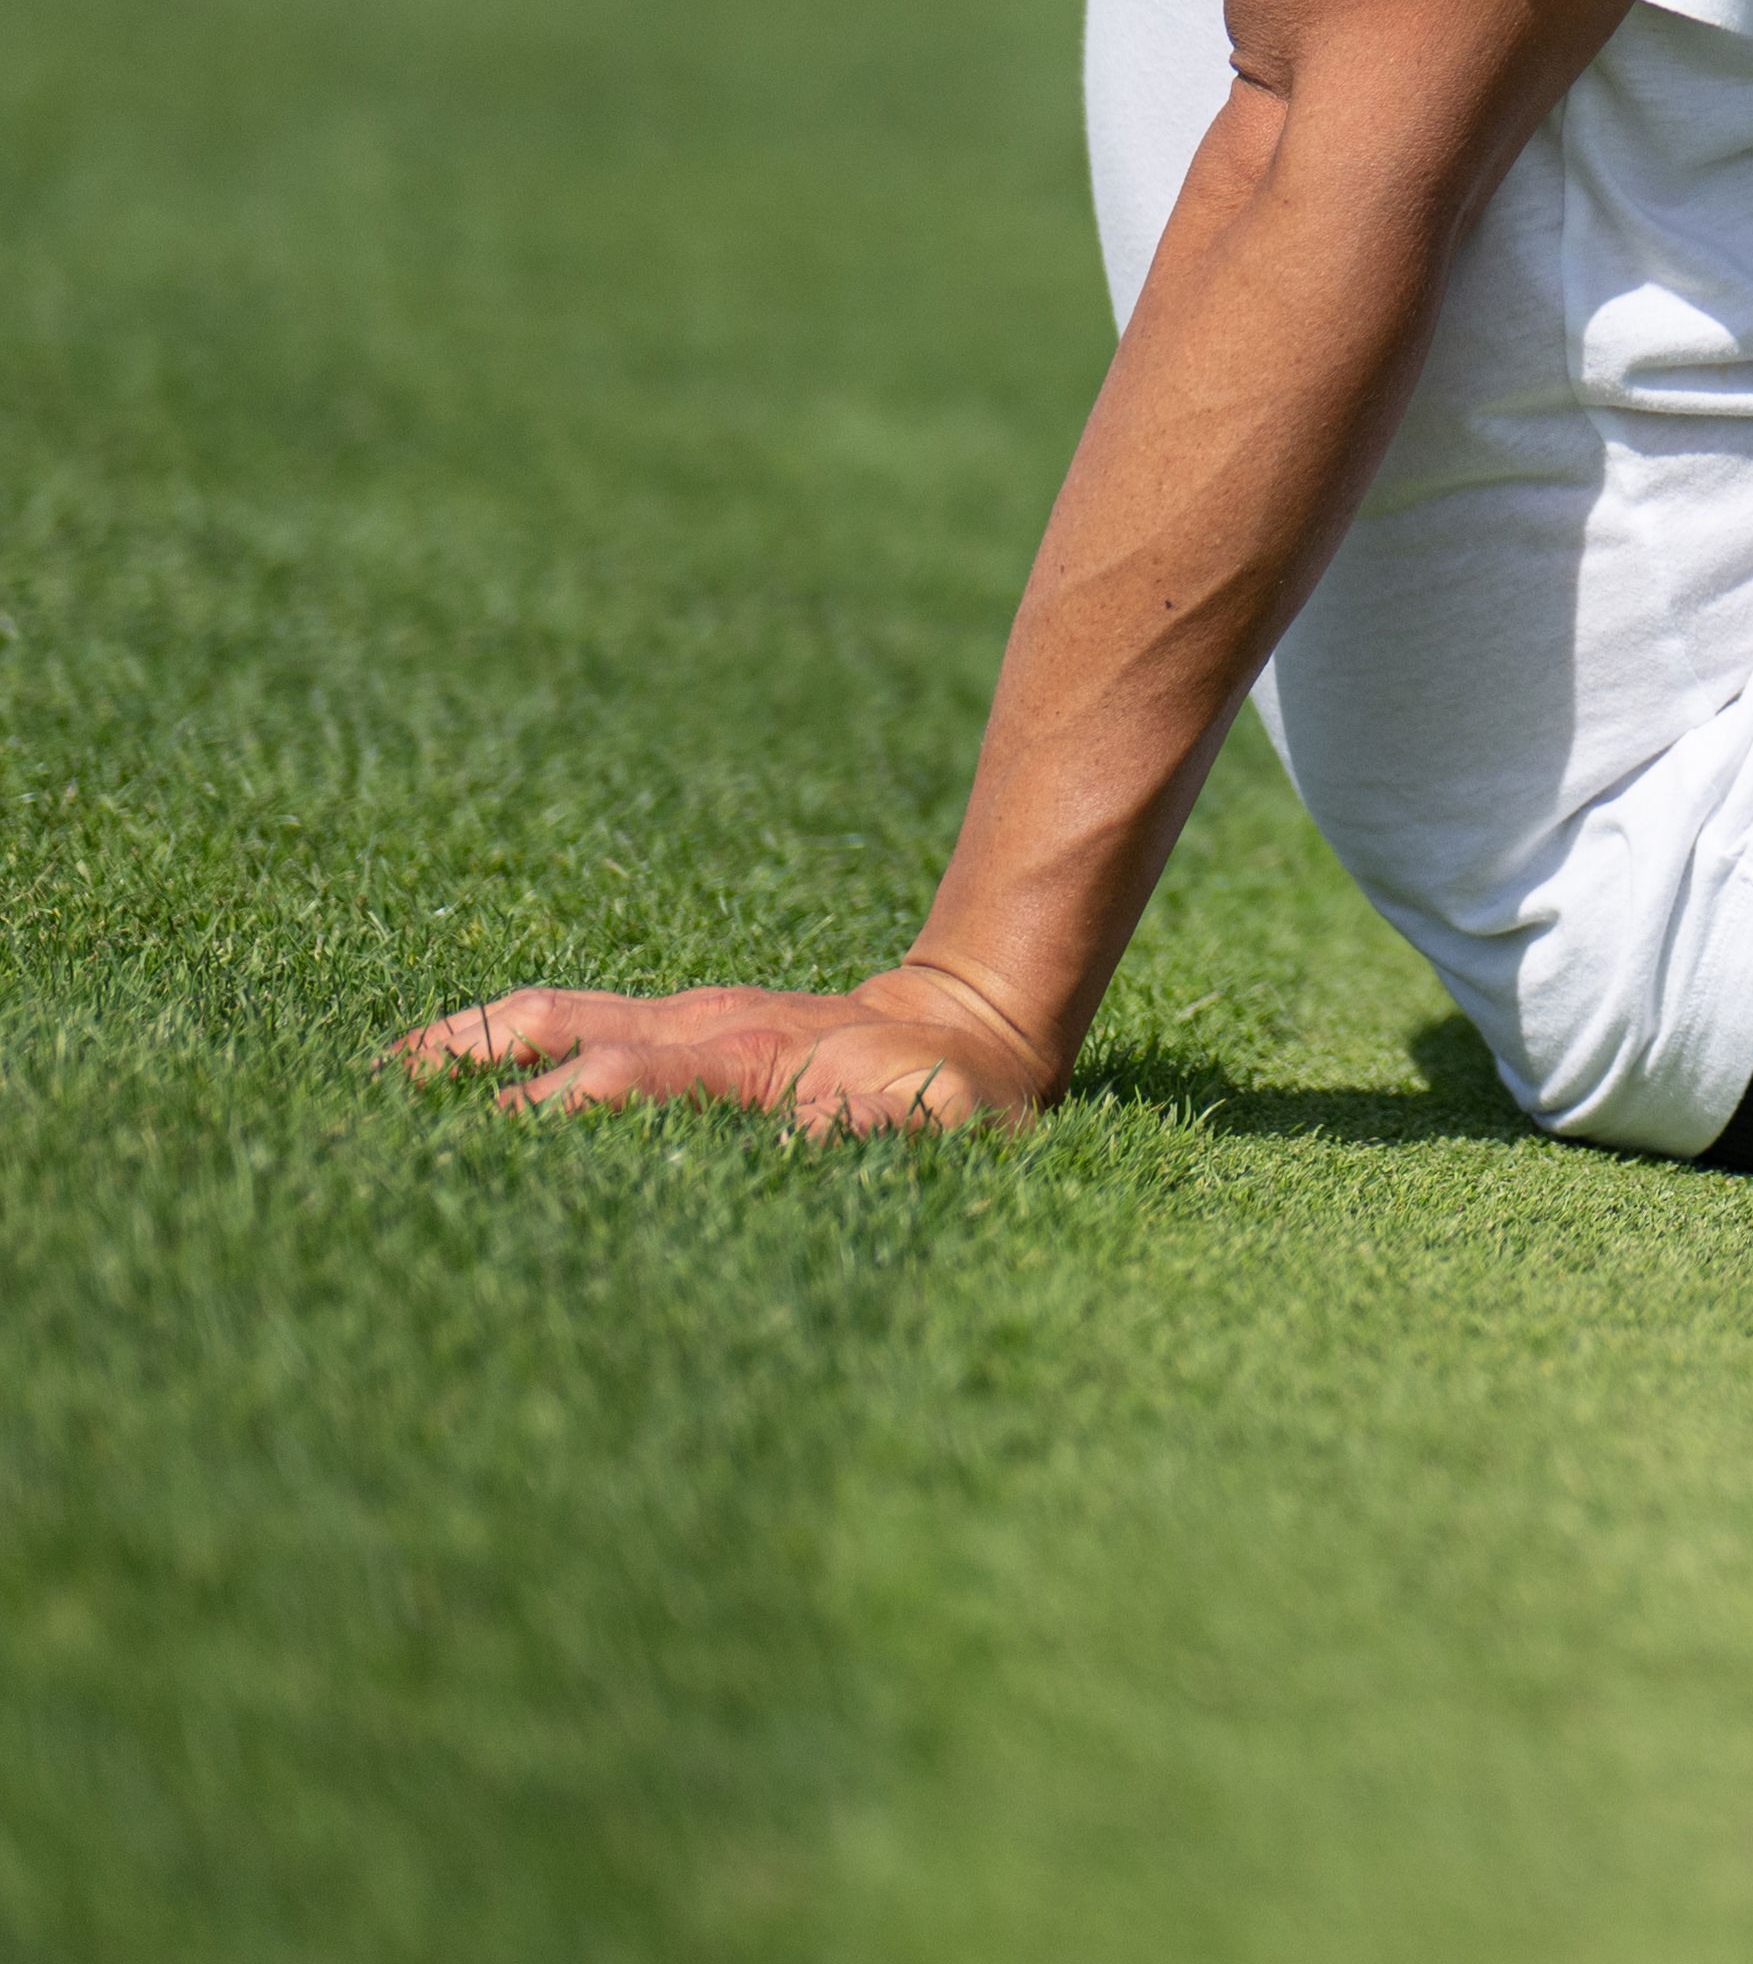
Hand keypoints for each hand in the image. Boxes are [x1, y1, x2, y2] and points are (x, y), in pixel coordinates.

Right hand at [395, 957, 1065, 1137]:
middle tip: (365, 1116)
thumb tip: (803, 1143)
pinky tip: (431, 1072)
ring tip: (369, 1082)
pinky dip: (496, 1037)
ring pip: (552, 1014)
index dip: (551, 1109)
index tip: (474, 1154)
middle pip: (559, 1031)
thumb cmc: (952, 1096)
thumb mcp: (935, 1125)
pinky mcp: (673, 1025)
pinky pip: (570, 1019)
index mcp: (742, 1058)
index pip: (620, 1079)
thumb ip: (872, 1132)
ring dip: (464, 1041)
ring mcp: (678, 1017)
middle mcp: (693, 1025)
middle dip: (467, 1066)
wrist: (971, 1024)